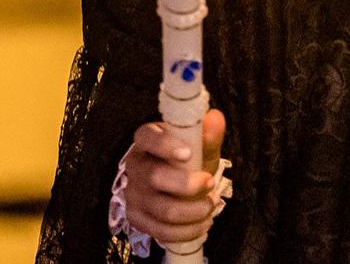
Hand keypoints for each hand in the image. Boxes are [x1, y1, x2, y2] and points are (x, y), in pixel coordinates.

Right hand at [123, 110, 225, 245]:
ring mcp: (133, 194)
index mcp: (146, 139)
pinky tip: (203, 224)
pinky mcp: (136, 218)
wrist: (174, 184)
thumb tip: (216, 118)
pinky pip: (161, 231)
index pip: (147, 138)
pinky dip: (186, 231)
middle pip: (155, 178)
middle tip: (211, 182)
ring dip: (193, 211)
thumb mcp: (200, 145)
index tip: (188, 153)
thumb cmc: (188, 159)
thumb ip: (208, 134)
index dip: (165, 145)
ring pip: (162, 209)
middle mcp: (135, 166)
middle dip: (188, 185)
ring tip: (211, 205)